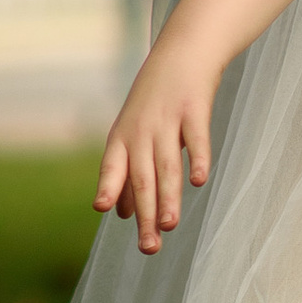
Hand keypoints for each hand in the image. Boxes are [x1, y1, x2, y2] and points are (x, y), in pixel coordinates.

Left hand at [95, 23, 219, 253]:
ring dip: (168, 198)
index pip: (113, 165)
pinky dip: (197, 160)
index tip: (103, 209)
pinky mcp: (195, 109)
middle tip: (149, 248)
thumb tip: (120, 214)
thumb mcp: (133, 132)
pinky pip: (196, 139)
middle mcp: (141, 130)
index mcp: (123, 137)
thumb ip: (127, 173)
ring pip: (167, 166)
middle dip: (145, 215)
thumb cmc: (154, 101)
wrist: (182, 54)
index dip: (110, 186)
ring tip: (168, 226)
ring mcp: (167, 119)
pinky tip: (199, 181)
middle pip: (143, 178)